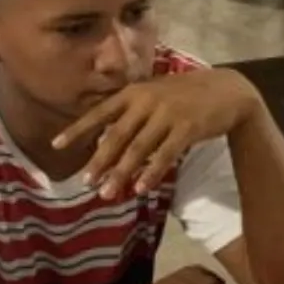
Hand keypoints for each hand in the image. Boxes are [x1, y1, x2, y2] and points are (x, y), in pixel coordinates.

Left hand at [55, 68, 257, 198]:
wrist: (227, 90)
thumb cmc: (185, 96)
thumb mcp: (154, 94)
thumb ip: (131, 113)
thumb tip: (105, 140)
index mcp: (134, 92)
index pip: (99, 112)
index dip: (77, 129)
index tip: (56, 145)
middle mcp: (147, 101)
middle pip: (116, 136)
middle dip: (99, 161)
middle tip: (85, 182)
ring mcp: (167, 114)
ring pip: (138, 149)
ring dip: (121, 173)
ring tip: (107, 193)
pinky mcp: (187, 128)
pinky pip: (165, 155)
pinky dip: (151, 172)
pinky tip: (141, 188)